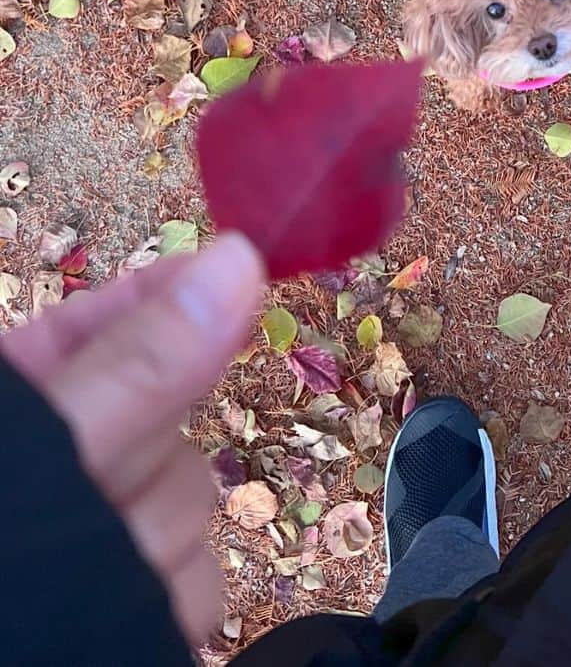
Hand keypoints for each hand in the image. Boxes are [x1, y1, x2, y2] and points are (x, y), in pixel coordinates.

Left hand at [0, 233, 264, 644]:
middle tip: (86, 509)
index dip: (169, 298)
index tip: (233, 274)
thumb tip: (238, 261)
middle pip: (172, 416)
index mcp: (19, 401)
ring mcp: (101, 536)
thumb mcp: (23, 456)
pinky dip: (166, 606)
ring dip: (149, 547)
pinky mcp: (132, 611)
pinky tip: (112, 619)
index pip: (110, 317)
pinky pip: (199, 584)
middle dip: (142, 464)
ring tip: (65, 592)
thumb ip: (131, 369)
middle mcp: (65, 457)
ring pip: (194, 501)